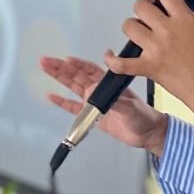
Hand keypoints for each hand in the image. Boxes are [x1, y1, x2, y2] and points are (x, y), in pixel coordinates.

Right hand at [39, 56, 168, 156]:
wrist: (147, 133)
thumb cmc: (143, 116)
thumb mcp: (131, 107)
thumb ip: (114, 101)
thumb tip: (94, 94)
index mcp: (110, 83)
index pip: (90, 70)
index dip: (78, 65)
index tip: (67, 60)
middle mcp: (99, 89)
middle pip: (77, 76)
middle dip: (62, 68)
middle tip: (46, 61)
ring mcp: (94, 102)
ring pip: (73, 87)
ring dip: (59, 79)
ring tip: (46, 69)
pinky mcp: (92, 116)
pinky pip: (74, 108)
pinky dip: (62, 102)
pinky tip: (51, 96)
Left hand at [103, 0, 193, 123]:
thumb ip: (184, 22)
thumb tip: (168, 16)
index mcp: (185, 19)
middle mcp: (168, 31)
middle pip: (140, 7)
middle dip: (141, 10)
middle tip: (146, 18)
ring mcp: (157, 49)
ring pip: (129, 27)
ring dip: (132, 29)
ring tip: (138, 35)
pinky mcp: (149, 68)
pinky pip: (120, 62)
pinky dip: (112, 60)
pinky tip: (110, 55)